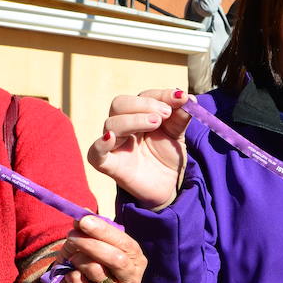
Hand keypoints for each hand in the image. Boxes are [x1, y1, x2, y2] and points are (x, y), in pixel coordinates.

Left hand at [45, 215, 148, 282]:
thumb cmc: (85, 259)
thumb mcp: (87, 240)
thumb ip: (88, 227)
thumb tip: (82, 213)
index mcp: (135, 258)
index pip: (125, 243)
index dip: (104, 231)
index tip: (84, 220)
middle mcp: (132, 278)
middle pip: (116, 259)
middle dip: (91, 244)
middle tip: (72, 235)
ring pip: (96, 270)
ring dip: (78, 259)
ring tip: (72, 258)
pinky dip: (71, 277)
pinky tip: (71, 275)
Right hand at [87, 88, 190, 208]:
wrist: (167, 187)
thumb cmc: (167, 157)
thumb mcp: (178, 134)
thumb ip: (181, 116)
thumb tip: (187, 97)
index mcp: (138, 115)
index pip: (142, 97)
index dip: (160, 95)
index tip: (180, 98)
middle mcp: (122, 126)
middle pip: (119, 104)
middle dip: (144, 105)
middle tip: (165, 114)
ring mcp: (115, 145)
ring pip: (111, 124)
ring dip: (134, 120)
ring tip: (156, 123)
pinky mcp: (109, 165)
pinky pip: (95, 153)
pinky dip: (100, 143)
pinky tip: (111, 138)